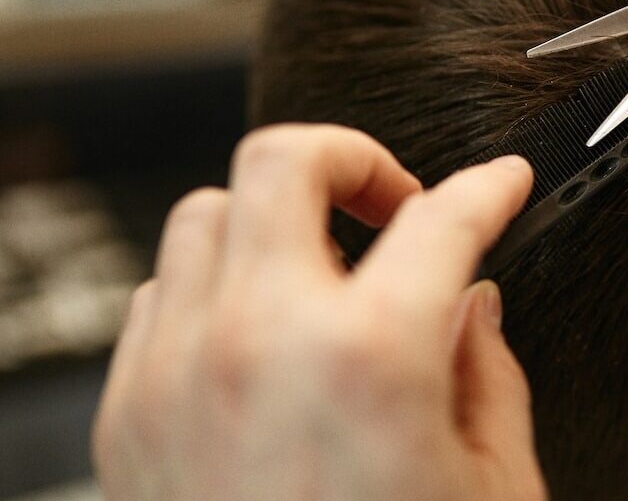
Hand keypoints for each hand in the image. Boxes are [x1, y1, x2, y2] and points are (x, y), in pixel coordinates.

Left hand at [92, 124, 544, 500]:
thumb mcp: (489, 492)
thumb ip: (486, 375)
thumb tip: (471, 301)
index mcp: (371, 360)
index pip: (443, 219)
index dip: (488, 189)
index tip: (500, 186)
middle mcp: (258, 344)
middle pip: (285, 161)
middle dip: (353, 160)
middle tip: (393, 207)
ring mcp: (177, 374)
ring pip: (205, 214)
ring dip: (273, 223)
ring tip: (323, 276)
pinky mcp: (126, 416)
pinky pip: (158, 295)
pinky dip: (213, 289)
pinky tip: (260, 337)